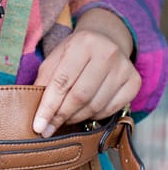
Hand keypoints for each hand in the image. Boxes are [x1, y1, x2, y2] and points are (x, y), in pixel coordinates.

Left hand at [32, 8, 140, 136]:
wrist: (105, 40)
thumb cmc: (74, 53)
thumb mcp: (55, 59)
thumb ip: (44, 80)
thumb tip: (35, 108)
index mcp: (82, 44)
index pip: (61, 82)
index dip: (48, 107)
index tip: (38, 127)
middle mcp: (107, 54)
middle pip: (80, 96)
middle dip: (61, 116)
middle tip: (49, 128)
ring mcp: (124, 68)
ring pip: (96, 105)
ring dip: (76, 118)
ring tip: (64, 119)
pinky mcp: (134, 82)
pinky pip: (111, 109)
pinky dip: (94, 116)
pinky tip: (84, 113)